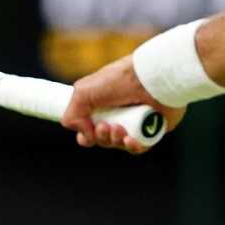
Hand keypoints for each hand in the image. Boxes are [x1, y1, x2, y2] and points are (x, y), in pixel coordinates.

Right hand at [60, 55, 185, 153]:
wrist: (151, 77)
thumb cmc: (119, 80)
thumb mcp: (83, 91)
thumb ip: (72, 114)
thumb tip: (85, 134)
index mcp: (103, 103)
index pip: (90, 128)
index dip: (86, 137)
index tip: (86, 137)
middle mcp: (119, 112)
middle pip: (104, 139)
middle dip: (101, 137)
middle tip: (105, 126)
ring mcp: (137, 121)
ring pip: (120, 144)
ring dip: (114, 140)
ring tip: (118, 128)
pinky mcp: (153, 128)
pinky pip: (140, 147)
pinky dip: (133, 147)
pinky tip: (130, 140)